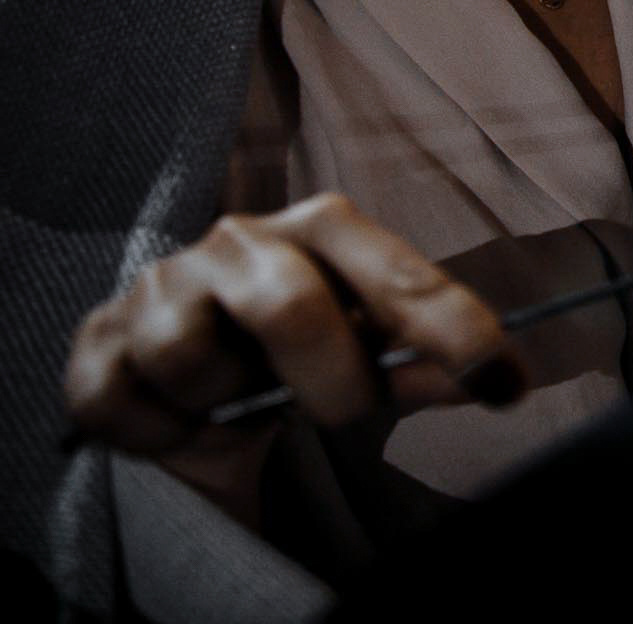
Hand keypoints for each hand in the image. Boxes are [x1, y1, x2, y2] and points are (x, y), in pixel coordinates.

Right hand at [61, 194, 524, 526]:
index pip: (400, 277)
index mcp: (323, 228)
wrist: (183, 371)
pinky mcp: (95, 342)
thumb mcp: (364, 346)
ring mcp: (162, 285)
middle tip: (342, 414)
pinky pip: (127, 404)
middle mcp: (241, 240)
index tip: (506, 383)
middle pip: (292, 307)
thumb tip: (500, 376)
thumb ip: (422, 358)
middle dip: (330, 385)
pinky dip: (163, 432)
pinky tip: (183, 420)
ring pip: (194, 358)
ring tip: (240, 400)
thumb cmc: (293, 349)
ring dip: (228, 405)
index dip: (456, 331)